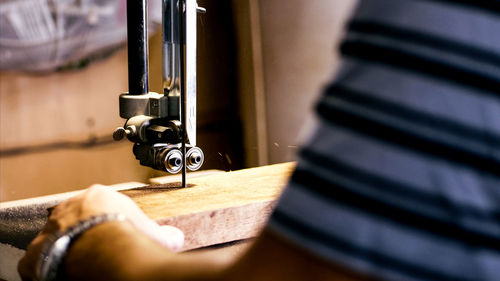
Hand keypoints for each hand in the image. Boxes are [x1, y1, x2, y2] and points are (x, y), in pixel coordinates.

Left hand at [18, 185, 183, 280]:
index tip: (113, 231)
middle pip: (75, 217)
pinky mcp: (38, 251)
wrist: (106, 252)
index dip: (107, 219)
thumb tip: (175, 237)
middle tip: (95, 247)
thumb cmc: (129, 237)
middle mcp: (71, 206)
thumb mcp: (152, 232)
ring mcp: (52, 227)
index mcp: (98, 195)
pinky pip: (37, 258)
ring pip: (54, 235)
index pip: (99, 203)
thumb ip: (162, 232)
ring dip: (64, 247)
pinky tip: (62, 272)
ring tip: (79, 261)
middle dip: (83, 230)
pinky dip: (46, 266)